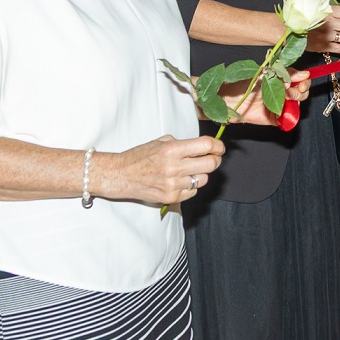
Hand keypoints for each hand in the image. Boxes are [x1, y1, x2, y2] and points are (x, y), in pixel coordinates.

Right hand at [98, 135, 224, 206]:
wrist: (120, 175)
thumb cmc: (139, 157)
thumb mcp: (160, 142)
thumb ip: (183, 144)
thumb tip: (205, 147)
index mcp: (172, 149)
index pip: (206, 146)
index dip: (218, 146)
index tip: (219, 148)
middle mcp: (174, 167)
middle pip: (211, 165)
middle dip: (215, 160)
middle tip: (212, 158)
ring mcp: (173, 184)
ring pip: (203, 179)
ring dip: (200, 174)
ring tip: (189, 170)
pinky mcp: (171, 197)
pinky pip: (193, 191)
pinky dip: (190, 186)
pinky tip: (180, 180)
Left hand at [223, 67, 310, 125]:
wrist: (229, 101)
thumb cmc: (243, 85)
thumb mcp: (266, 75)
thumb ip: (285, 74)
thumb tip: (304, 74)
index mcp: (280, 80)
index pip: (299, 80)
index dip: (304, 81)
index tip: (302, 81)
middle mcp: (281, 93)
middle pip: (302, 92)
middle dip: (300, 91)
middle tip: (290, 91)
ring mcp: (279, 106)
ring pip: (297, 105)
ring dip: (295, 101)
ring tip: (285, 98)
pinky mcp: (275, 119)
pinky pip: (288, 119)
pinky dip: (290, 116)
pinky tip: (283, 111)